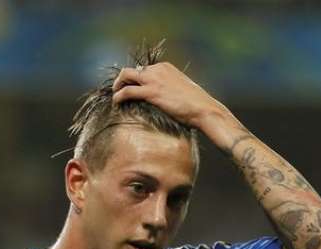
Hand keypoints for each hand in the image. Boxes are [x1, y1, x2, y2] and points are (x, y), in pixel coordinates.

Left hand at [112, 62, 227, 131]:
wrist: (204, 110)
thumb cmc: (196, 105)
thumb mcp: (181, 90)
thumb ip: (169, 89)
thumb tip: (162, 100)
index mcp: (165, 67)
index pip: (142, 69)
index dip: (134, 80)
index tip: (130, 89)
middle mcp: (158, 69)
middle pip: (131, 70)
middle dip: (121, 80)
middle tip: (118, 92)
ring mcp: (154, 79)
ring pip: (125, 76)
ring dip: (117, 86)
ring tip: (115, 97)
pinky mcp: (152, 92)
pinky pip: (128, 91)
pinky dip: (119, 97)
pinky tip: (117, 103)